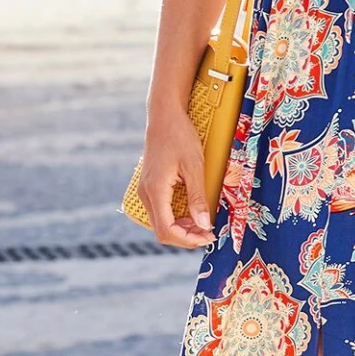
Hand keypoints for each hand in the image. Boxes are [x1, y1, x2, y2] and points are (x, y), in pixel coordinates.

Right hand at [138, 106, 214, 248]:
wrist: (164, 116)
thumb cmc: (180, 136)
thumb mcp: (194, 166)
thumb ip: (198, 197)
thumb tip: (204, 225)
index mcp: (156, 190)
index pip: (167, 230)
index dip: (188, 239)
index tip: (208, 236)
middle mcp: (146, 194)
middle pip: (162, 231)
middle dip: (186, 237)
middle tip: (208, 233)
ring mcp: (146, 190)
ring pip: (161, 223)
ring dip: (182, 229)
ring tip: (203, 224)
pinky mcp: (150, 187)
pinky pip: (161, 212)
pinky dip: (176, 218)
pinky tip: (192, 213)